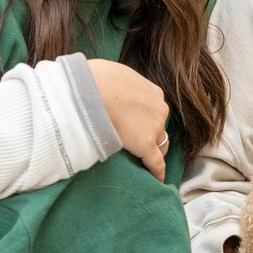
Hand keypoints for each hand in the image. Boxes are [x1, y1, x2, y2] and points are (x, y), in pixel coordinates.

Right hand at [87, 58, 169, 179]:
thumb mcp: (113, 73)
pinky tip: (157, 179)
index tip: (137, 124)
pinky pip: (156, 162)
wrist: (91, 90)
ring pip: (160, 144)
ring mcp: (154, 128)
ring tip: (145, 160)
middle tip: (138, 141)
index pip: (154, 110)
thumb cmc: (95, 78)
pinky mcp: (146, 145)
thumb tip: (108, 85)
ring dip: (153, 151)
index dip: (146, 118)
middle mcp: (159, 109)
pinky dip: (157, 171)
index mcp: (153, 92)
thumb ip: (119, 84)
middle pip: (160, 127)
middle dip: (152, 134)